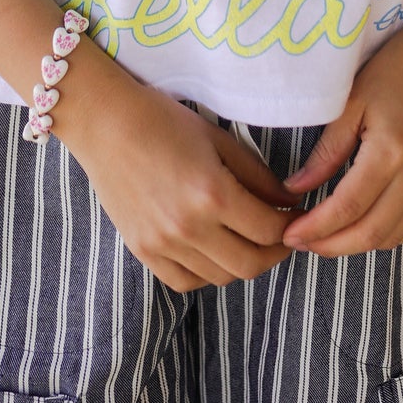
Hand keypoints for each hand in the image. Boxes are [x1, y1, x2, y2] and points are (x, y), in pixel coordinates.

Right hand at [68, 73, 300, 292]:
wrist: (105, 124)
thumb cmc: (163, 120)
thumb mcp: (219, 139)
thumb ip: (257, 176)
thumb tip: (288, 203)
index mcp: (213, 194)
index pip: (269, 230)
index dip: (291, 226)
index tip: (297, 217)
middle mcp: (189, 227)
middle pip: (251, 264)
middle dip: (275, 252)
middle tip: (281, 236)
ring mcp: (163, 245)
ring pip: (221, 278)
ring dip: (242, 262)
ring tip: (247, 240)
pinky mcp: (143, 252)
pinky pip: (186, 282)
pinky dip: (207, 274)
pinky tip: (213, 251)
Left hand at [280, 5, 402, 256]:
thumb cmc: (395, 69)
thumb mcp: (351, 102)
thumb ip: (326, 151)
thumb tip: (295, 189)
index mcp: (391, 152)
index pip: (348, 208)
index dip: (316, 229)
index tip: (289, 235)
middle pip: (371, 233)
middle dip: (331, 246)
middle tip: (301, 243)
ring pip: (394, 236)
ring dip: (357, 245)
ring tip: (326, 237)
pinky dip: (387, 236)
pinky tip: (365, 226)